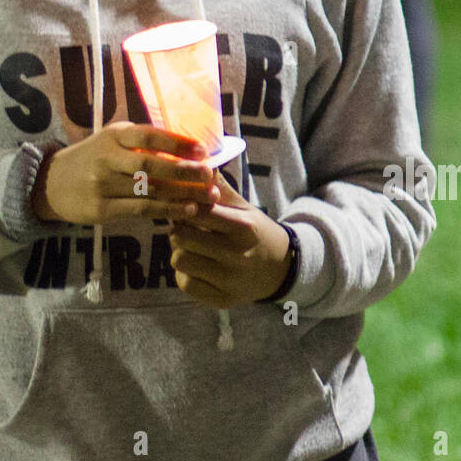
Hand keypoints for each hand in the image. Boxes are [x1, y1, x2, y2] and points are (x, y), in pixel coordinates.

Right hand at [31, 122, 220, 227]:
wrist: (50, 183)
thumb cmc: (92, 159)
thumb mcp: (111, 141)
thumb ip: (141, 143)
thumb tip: (187, 148)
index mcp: (113, 135)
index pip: (149, 136)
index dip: (177, 143)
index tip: (202, 150)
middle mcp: (107, 158)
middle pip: (151, 164)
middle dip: (184, 171)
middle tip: (210, 175)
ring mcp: (103, 184)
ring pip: (149, 189)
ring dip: (182, 193)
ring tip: (208, 196)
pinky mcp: (102, 209)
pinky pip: (140, 209)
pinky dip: (166, 210)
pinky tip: (186, 210)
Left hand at [167, 169, 291, 306]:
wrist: (282, 269)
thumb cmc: (256, 232)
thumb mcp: (243, 208)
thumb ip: (219, 187)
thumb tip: (198, 161)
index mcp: (244, 227)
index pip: (197, 211)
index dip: (184, 205)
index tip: (184, 205)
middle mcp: (237, 255)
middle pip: (181, 236)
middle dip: (178, 228)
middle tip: (185, 226)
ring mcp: (230, 280)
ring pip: (179, 259)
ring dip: (180, 250)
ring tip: (191, 246)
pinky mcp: (222, 299)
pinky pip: (184, 284)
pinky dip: (185, 273)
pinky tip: (197, 265)